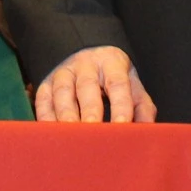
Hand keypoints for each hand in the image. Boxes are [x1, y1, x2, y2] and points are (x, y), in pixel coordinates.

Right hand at [34, 46, 156, 123]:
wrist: (86, 53)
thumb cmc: (114, 77)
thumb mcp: (132, 85)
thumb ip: (142, 108)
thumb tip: (147, 132)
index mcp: (111, 63)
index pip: (117, 83)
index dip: (120, 105)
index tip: (122, 125)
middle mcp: (86, 64)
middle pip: (87, 86)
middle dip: (90, 110)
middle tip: (94, 131)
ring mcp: (63, 72)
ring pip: (62, 92)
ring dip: (66, 115)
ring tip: (73, 137)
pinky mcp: (46, 84)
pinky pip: (43, 100)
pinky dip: (46, 117)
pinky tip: (53, 134)